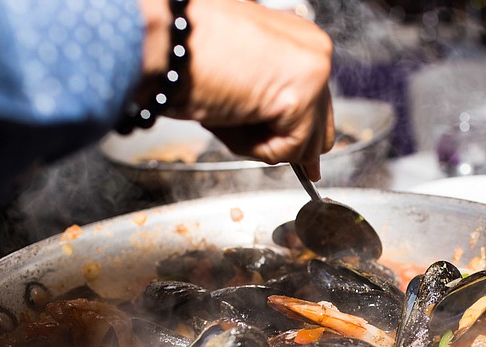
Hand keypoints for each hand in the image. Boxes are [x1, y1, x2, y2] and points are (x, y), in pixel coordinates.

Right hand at [139, 0, 334, 180]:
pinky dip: (252, 147)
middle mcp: (314, 49)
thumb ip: (268, 97)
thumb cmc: (185, 52)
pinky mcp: (303, 96)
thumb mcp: (239, 74)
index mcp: (300, 39)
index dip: (303, 135)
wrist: (165, 39)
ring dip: (260, 144)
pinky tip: (231, 117)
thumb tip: (287, 136)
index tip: (306, 164)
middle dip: (291, 147)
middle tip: (291, 169)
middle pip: (320, 126)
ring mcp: (314, 71)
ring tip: (227, 114)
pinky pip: (286, 150)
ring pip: (302, 142)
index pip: (317, 102)